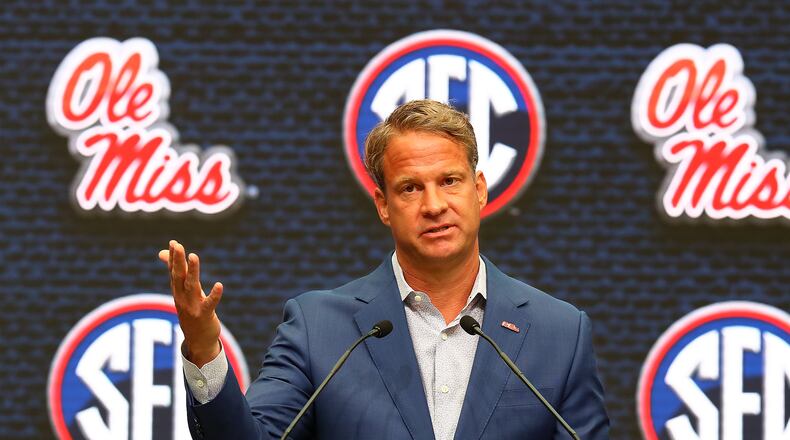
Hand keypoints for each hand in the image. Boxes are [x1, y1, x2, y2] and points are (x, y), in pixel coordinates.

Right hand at [159, 240, 222, 366]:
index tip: (173, 243)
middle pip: (179, 276)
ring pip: (191, 286)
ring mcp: (192, 306)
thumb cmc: (191, 312)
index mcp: (178, 292)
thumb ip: (176, 273)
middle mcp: (182, 298)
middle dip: (177, 261)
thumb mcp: (183, 293)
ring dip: (192, 271)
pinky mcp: (204, 315)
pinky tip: (219, 285)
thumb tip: (162, 253)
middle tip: (177, 246)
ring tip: (194, 256)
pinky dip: (214, 295)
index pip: (174, 272)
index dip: (173, 258)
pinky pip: (209, 304)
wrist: (198, 341)